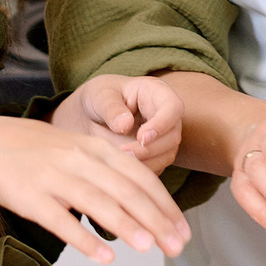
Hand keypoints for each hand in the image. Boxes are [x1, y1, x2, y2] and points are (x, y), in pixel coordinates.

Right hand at [0, 116, 190, 265]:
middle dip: (156, 220)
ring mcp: (56, 178)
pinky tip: (104, 257)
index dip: (166, 205)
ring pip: (98, 203)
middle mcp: (82, 161)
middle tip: (176, 245)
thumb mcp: (83, 151)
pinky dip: (85, 239)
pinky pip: (62, 221)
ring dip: (127, 226)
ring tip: (149, 247)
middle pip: (127, 191)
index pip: (142, 178)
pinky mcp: (32, 197)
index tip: (183, 230)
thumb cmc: (44, 153)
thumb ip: (115, 172)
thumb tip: (150, 202)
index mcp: (99, 150)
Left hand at [52, 73, 182, 173]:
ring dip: (145, 162)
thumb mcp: (99, 96)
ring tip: (118, 159)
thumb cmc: (99, 99)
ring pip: (167, 156)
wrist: (93, 117)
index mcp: (157, 93)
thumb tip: (125, 125)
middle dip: (150, 149)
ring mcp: (163, 138)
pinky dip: (139, 172)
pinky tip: (121, 167)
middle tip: (124, 153)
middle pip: (173, 136)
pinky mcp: (156, 157)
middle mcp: (166, 117)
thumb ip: (111, 108)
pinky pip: (155, 169)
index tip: (141, 137)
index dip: (162, 124)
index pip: (173, 108)